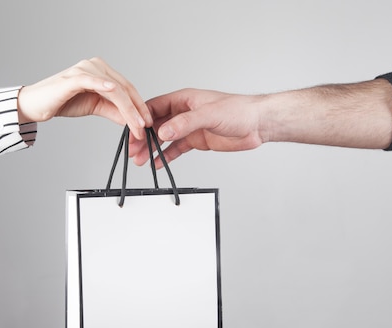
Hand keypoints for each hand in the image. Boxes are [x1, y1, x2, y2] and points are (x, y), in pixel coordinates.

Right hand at [17, 57, 151, 139]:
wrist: (36, 105)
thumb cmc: (63, 102)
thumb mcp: (95, 107)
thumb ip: (113, 111)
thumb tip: (131, 120)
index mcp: (102, 71)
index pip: (127, 88)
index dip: (139, 106)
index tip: (147, 123)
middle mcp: (96, 66)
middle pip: (124, 88)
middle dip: (136, 110)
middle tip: (145, 127)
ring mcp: (85, 69)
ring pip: (114, 89)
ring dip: (127, 108)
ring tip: (135, 125)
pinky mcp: (73, 77)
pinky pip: (92, 81)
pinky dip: (104, 86)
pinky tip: (115, 93)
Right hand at [129, 89, 264, 165]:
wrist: (258, 124)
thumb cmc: (238, 110)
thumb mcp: (209, 114)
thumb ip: (185, 123)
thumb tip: (164, 131)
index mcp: (183, 99)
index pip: (154, 108)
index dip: (141, 120)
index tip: (134, 133)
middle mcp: (183, 112)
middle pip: (156, 125)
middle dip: (143, 138)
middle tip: (133, 151)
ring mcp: (189, 127)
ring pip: (164, 138)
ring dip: (151, 149)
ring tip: (140, 160)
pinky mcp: (196, 140)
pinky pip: (176, 149)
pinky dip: (166, 156)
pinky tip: (157, 163)